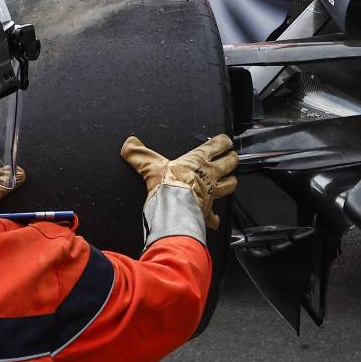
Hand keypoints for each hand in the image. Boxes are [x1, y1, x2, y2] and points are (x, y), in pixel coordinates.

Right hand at [122, 134, 236, 230]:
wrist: (174, 208)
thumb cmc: (167, 184)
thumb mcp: (150, 165)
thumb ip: (139, 154)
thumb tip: (128, 145)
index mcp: (198, 160)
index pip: (218, 145)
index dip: (224, 142)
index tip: (226, 142)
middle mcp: (209, 174)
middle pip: (230, 163)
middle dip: (232, 160)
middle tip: (231, 159)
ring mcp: (212, 192)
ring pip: (230, 184)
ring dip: (230, 183)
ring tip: (229, 182)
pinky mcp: (208, 210)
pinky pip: (215, 216)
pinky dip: (214, 218)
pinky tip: (213, 219)